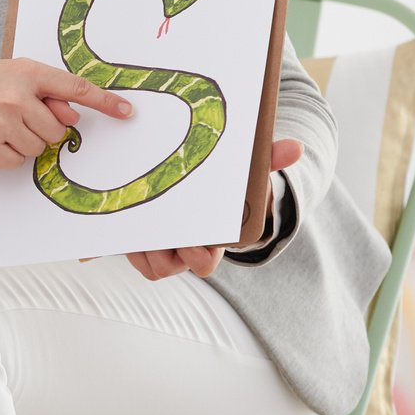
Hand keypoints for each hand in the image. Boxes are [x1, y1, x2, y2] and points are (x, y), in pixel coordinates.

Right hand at [0, 57, 134, 176]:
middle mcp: (14, 96)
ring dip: (24, 143)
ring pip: (39, 148)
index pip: (74, 87)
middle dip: (43, 128)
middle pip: (57, 129)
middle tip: (17, 118)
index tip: (128, 112)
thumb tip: (74, 114)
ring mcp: (0, 122)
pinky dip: (8, 156)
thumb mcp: (10, 77)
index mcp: (25, 72)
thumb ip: (46, 93)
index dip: (104, 101)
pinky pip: (18, 162)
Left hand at [124, 138, 303, 280]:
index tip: (190, 238)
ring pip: (152, 266)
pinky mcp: (143, 246)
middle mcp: (188, 251)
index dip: (197, 254)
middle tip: (160, 234)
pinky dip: (125, 248)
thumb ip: (269, 161)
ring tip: (139, 224)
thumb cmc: (230, 189)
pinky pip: (134, 258)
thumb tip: (296, 147)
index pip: (205, 261)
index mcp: (214, 242)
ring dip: (144, 249)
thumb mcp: (247, 174)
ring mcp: (165, 251)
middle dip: (167, 255)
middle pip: (170, 267)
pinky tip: (118, 232)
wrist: (206, 192)